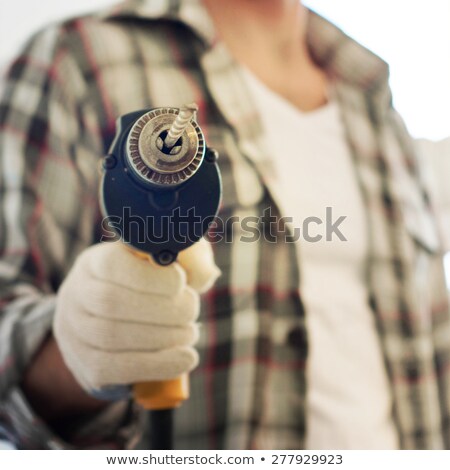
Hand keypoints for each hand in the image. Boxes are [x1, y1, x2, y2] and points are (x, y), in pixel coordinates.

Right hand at [53, 239, 219, 394]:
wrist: (105, 328)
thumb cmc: (143, 289)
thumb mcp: (158, 266)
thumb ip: (185, 261)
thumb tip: (206, 274)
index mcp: (93, 264)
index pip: (112, 265)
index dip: (149, 276)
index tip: (180, 282)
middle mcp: (75, 296)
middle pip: (112, 304)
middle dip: (163, 309)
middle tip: (192, 311)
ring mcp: (75, 334)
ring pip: (113, 338)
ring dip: (165, 337)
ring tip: (190, 332)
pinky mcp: (87, 367)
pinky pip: (118, 369)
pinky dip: (159, 365)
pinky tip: (187, 358)